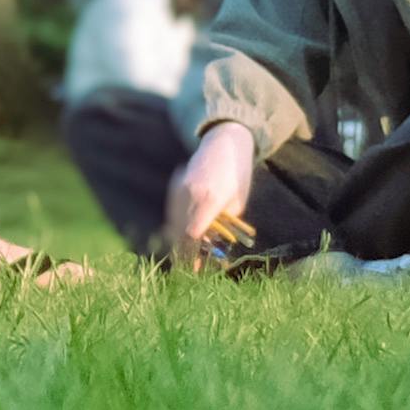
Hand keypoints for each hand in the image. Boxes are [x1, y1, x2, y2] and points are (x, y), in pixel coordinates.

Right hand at [164, 118, 258, 264]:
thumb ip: (225, 223)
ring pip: (172, 220)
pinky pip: (171, 209)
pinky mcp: (175, 183)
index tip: (193, 266)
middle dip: (183, 250)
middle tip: (188, 267)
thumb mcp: (237, 202)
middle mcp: (190, 193)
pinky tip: (180, 234)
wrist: (225, 143)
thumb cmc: (237, 175)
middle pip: (179, 229)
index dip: (191, 252)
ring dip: (177, 238)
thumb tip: (214, 244)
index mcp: (210, 199)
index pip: (193, 232)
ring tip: (184, 254)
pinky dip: (174, 223)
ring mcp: (180, 187)